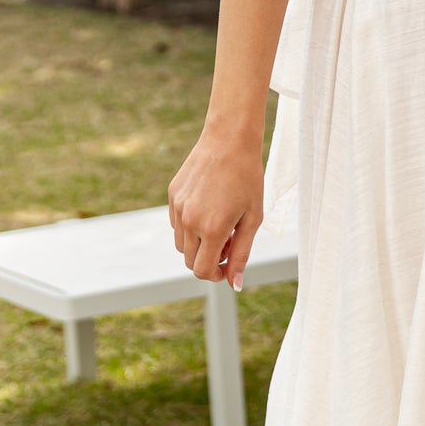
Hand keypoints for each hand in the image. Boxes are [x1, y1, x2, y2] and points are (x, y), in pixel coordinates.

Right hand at [167, 122, 263, 287]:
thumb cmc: (248, 179)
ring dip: (198, 244)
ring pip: (181, 244)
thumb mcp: (252, 219)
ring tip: (220, 224)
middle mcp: (189, 220)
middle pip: (190, 260)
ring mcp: (178, 207)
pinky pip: (177, 223)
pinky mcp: (172, 195)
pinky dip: (190, 226)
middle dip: (208, 259)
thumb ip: (241, 254)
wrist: (229, 140)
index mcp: (212, 228)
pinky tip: (209, 207)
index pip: (202, 270)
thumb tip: (234, 285)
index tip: (227, 266)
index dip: (216, 275)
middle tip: (230, 240)